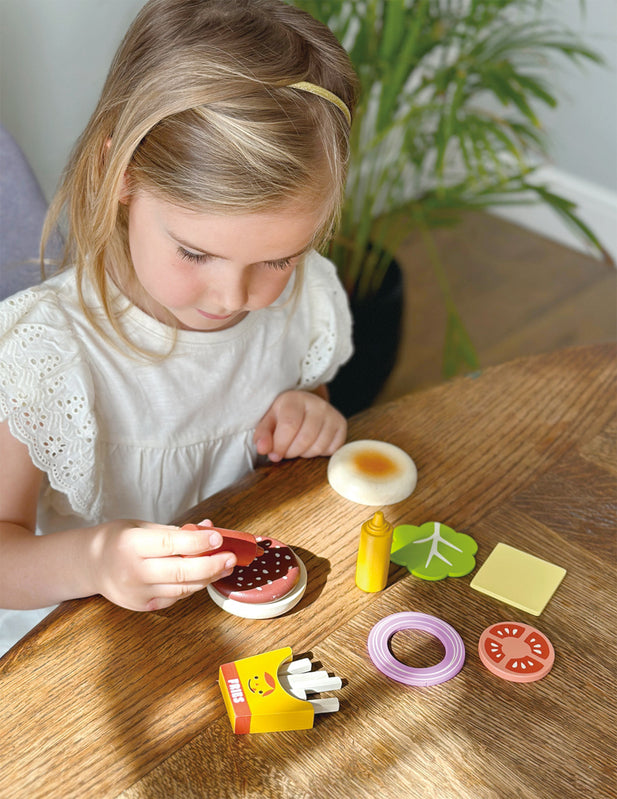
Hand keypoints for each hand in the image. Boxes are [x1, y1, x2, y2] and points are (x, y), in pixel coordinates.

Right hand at [88, 519, 236, 611]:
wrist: (90, 566)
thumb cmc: (118, 540)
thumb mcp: (141, 526)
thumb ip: (175, 531)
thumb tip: (209, 528)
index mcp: (131, 544)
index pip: (171, 544)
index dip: (198, 542)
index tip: (218, 538)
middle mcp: (133, 571)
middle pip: (180, 571)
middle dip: (211, 565)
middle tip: (231, 557)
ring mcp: (137, 593)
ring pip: (182, 588)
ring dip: (208, 577)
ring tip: (224, 566)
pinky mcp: (142, 606)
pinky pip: (175, 597)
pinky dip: (191, 586)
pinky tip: (203, 576)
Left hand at [253, 389, 346, 461]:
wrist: (303, 406)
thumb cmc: (283, 416)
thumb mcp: (268, 421)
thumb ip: (263, 435)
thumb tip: (263, 449)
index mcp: (294, 399)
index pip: (290, 425)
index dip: (280, 444)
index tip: (274, 454)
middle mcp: (317, 404)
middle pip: (305, 438)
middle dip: (291, 452)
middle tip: (285, 452)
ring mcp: (332, 414)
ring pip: (319, 446)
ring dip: (305, 453)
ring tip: (298, 447)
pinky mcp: (341, 424)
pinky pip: (332, 449)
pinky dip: (320, 453)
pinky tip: (312, 445)